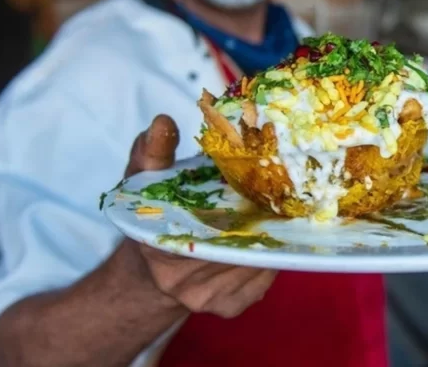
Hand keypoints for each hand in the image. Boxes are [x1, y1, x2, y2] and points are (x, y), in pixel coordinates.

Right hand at [123, 115, 276, 318]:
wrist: (155, 268)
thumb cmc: (153, 215)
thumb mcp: (144, 179)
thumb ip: (152, 151)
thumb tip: (163, 122)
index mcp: (158, 248)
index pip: (201, 228)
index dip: (233, 206)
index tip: (256, 183)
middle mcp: (185, 283)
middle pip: (239, 244)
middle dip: (262, 215)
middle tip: (281, 187)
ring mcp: (211, 298)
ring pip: (258, 260)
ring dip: (275, 233)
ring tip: (283, 204)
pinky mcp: (233, 305)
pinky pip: (266, 274)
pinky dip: (275, 250)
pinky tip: (278, 230)